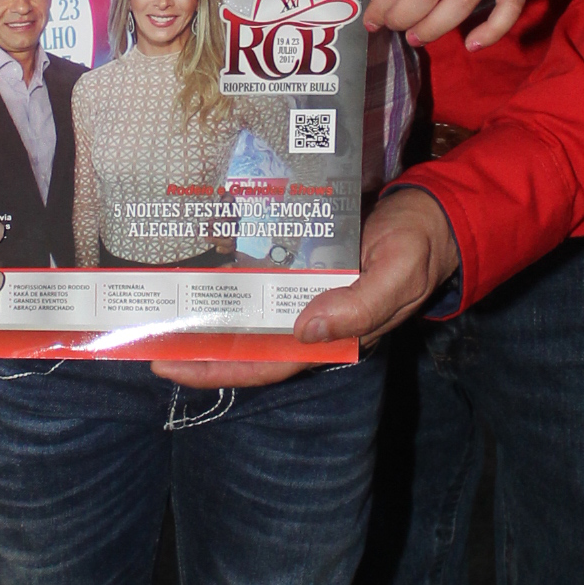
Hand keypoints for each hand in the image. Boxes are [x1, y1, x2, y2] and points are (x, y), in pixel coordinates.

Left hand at [148, 185, 457, 388]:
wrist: (435, 215)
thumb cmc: (418, 245)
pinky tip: (200, 278)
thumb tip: (306, 330)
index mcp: (335, 335)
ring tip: (162, 314)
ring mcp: (307, 298)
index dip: (218, 369)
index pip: (268, 364)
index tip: (172, 364)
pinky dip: (230, 288)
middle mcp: (313, 324)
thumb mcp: (397, 273)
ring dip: (209, 321)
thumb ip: (360, 306)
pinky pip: (260, 288)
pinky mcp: (304, 271)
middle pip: (248, 349)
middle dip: (199, 352)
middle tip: (148, 342)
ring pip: (249, 321)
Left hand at [367, 0, 528, 53]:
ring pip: (463, 1)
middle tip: (396, 27)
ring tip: (417, 37)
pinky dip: (492, 31)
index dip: (383, 4)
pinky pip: (509, 7)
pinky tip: (471, 44)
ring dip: (436, 27)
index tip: (373, 21)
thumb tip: (375, 6)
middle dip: (405, 16)